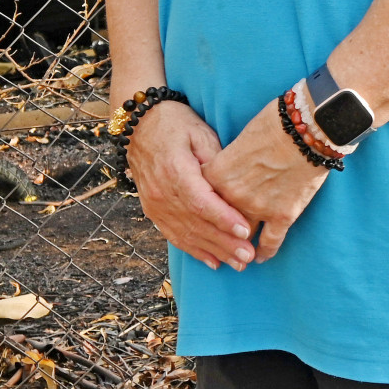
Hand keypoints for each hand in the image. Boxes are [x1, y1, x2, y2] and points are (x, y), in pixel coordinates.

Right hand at [125, 101, 256, 271]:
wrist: (139, 125)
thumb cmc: (176, 124)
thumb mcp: (200, 133)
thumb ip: (216, 161)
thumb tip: (234, 187)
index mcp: (175, 171)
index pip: (201, 202)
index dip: (224, 219)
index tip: (246, 231)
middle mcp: (161, 193)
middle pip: (195, 224)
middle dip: (224, 243)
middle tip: (249, 256)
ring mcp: (154, 204)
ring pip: (186, 234)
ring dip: (213, 252)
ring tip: (238, 264)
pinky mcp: (153, 210)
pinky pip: (174, 235)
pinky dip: (194, 250)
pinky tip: (214, 262)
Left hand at [201, 96, 331, 262]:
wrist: (307, 128)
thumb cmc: (274, 124)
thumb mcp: (240, 139)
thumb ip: (228, 161)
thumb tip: (227, 170)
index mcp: (218, 175)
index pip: (200, 199)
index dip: (201, 208)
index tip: (200, 216)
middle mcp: (233, 196)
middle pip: (218, 223)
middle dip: (216, 236)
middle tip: (214, 246)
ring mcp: (258, 208)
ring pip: (242, 237)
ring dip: (238, 248)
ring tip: (236, 255)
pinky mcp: (283, 215)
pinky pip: (270, 242)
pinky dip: (265, 252)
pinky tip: (260, 257)